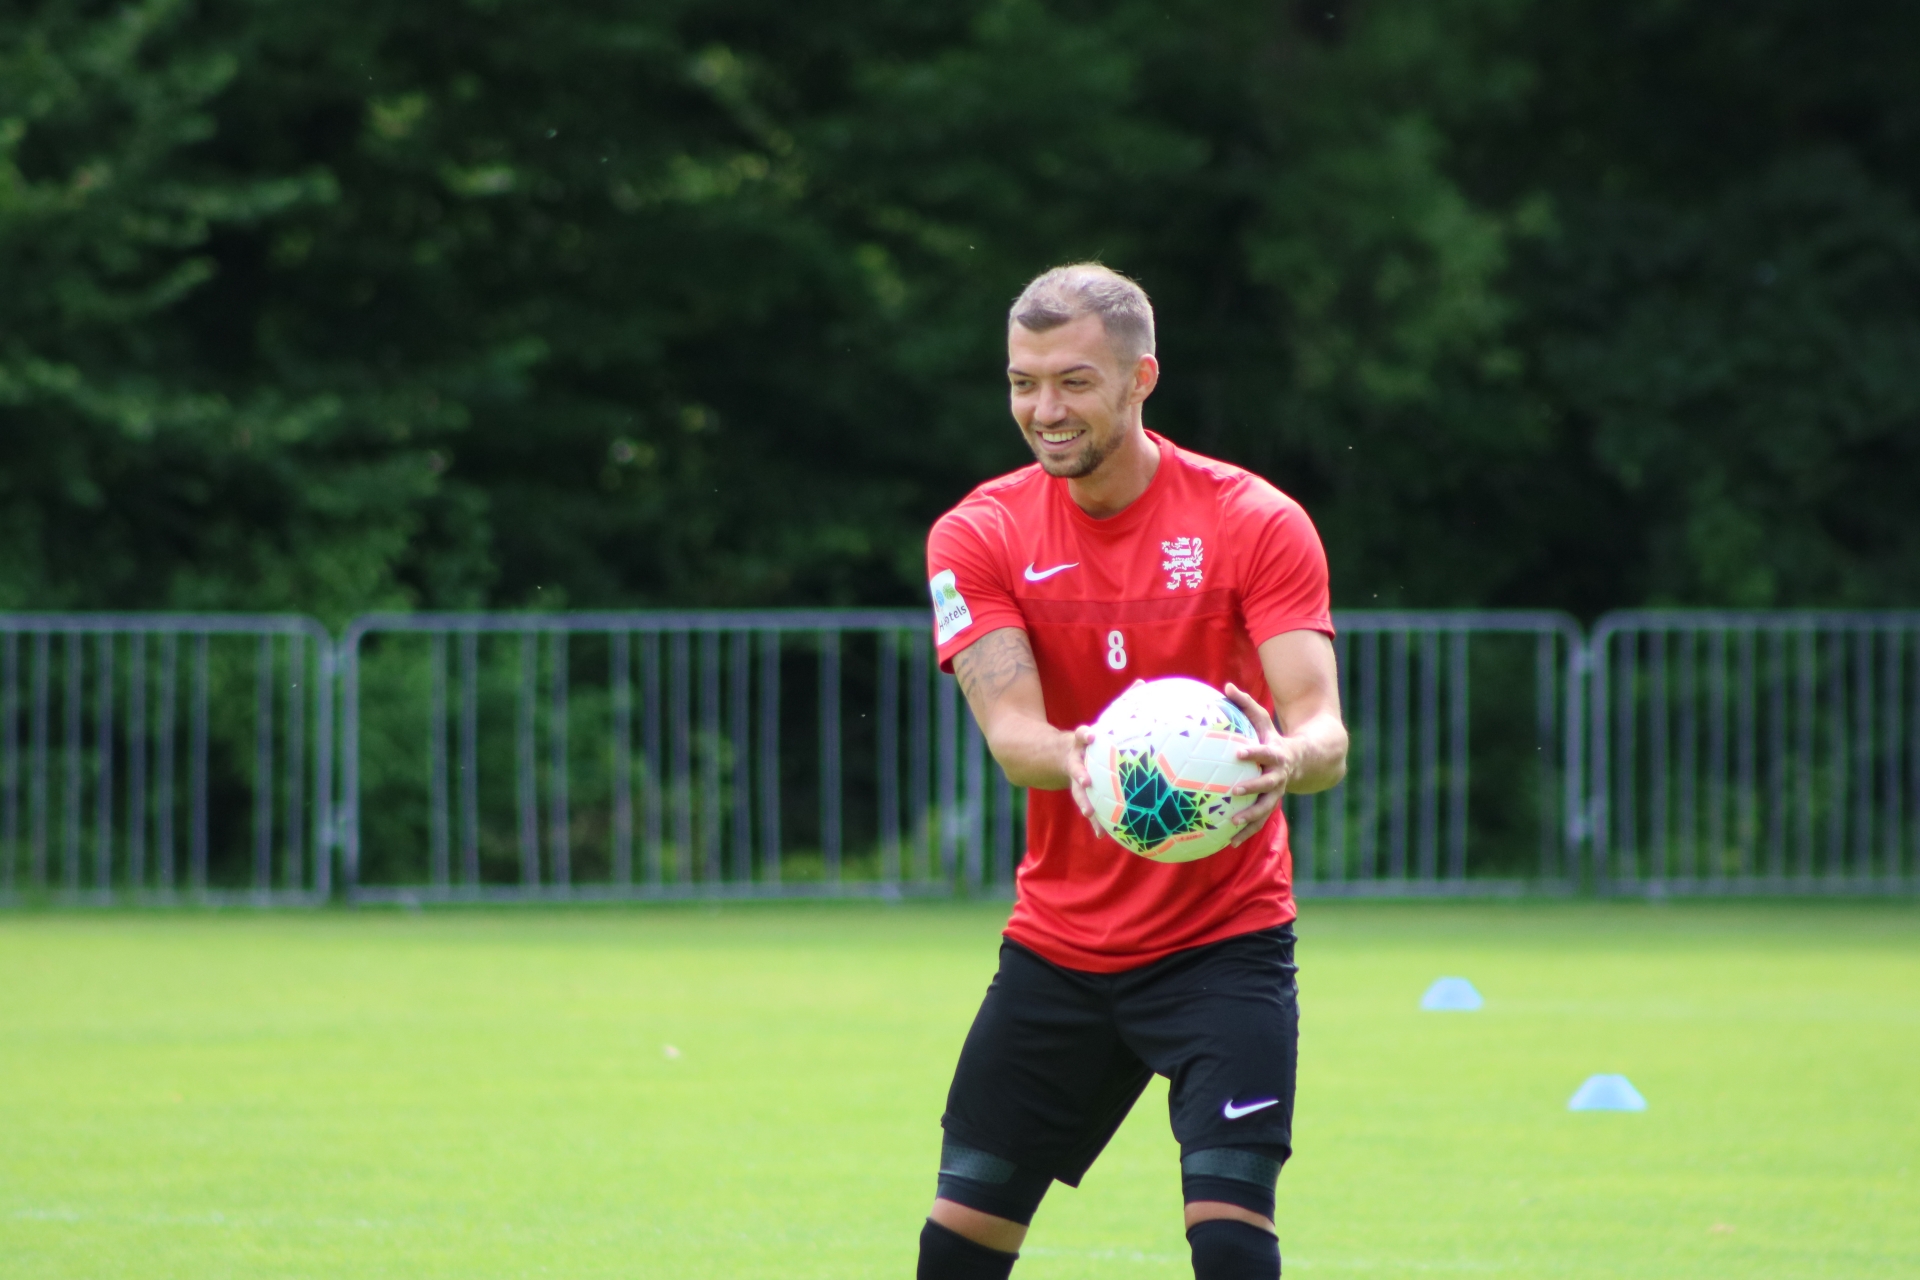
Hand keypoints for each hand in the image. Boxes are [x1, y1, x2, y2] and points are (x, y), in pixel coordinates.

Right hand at [1062, 725, 1103, 839]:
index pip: (1082, 736)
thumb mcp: (1093, 735)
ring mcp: (1076, 779)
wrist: (1065, 754)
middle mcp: (1077, 762)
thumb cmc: (1091, 744)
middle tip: (1086, 782)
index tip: (1092, 736)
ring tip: (1090, 813)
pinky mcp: (1079, 792)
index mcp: (1081, 745)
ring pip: (1077, 791)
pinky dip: (1094, 822)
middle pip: (1076, 769)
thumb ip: (1109, 734)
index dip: (1086, 735)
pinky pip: (1087, 807)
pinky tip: (1101, 834)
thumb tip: (1147, 726)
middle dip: (1080, 775)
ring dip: (1084, 802)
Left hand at [1222, 682, 1298, 846]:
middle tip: (1234, 790)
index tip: (1238, 752)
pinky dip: (1246, 832)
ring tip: (1232, 825)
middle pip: (1267, 784)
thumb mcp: (1263, 721)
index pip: (1264, 752)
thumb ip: (1246, 705)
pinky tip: (1229, 843)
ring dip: (1250, 818)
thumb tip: (1226, 686)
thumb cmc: (1274, 738)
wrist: (1306, 761)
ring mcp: (1277, 793)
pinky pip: (1259, 821)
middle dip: (1252, 788)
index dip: (1253, 753)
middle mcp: (1278, 776)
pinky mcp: (1271, 805)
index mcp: (1276, 754)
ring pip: (1265, 808)